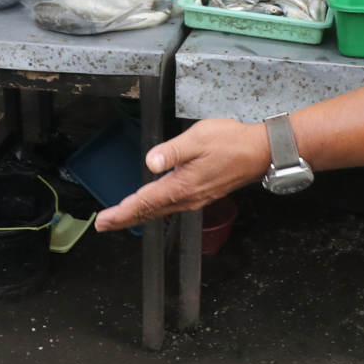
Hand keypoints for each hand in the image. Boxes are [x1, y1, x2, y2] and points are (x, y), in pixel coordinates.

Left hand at [95, 119, 270, 231]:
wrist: (260, 152)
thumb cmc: (231, 142)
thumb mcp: (198, 139)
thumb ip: (172, 151)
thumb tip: (151, 162)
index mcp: (181, 186)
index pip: (144, 202)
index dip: (122, 212)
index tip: (103, 221)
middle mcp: (186, 198)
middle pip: (149, 212)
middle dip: (124, 218)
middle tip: (103, 224)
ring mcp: (195, 198)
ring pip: (159, 211)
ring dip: (138, 215)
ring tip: (120, 217)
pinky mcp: (201, 194)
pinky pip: (171, 206)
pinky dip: (153, 209)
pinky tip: (150, 205)